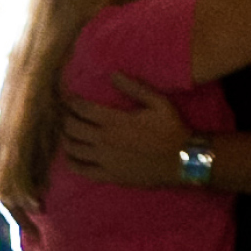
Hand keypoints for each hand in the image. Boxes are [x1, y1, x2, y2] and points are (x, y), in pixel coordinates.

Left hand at [59, 74, 195, 186]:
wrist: (184, 161)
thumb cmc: (171, 130)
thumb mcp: (158, 102)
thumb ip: (134, 87)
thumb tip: (113, 74)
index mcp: (115, 120)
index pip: (81, 108)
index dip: (71, 101)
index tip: (69, 98)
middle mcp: (105, 140)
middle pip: (71, 128)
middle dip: (66, 118)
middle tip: (68, 114)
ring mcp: (105, 160)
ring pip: (72, 148)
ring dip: (66, 138)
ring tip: (69, 132)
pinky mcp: (109, 176)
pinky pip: (81, 170)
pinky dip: (72, 162)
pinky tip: (71, 156)